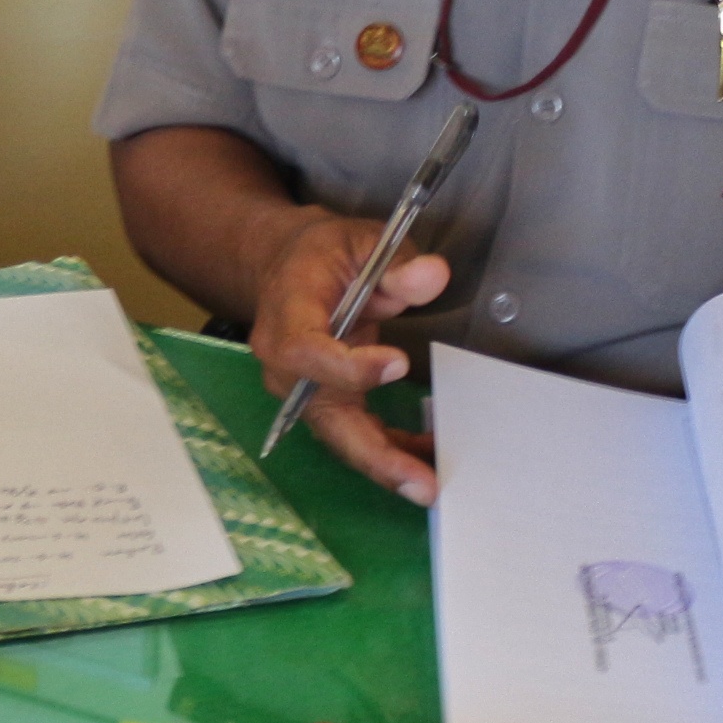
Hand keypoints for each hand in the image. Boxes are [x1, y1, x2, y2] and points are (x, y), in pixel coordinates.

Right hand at [248, 209, 450, 506]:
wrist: (290, 269)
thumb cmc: (324, 254)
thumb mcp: (361, 240)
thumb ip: (396, 262)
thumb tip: (429, 278)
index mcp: (286, 316)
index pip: (304, 352)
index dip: (346, 366)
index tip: (398, 364)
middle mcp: (287, 366)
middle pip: (324, 418)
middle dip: (374, 455)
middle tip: (423, 482)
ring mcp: (305, 392)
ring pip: (343, 438)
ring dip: (389, 463)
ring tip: (436, 482)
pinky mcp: (327, 403)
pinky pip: (358, 436)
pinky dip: (394, 450)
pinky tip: (431, 455)